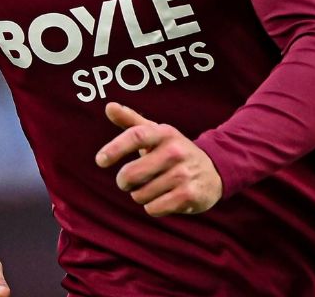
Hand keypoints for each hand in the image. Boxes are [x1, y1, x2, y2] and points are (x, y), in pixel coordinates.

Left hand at [94, 102, 222, 216]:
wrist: (213, 171)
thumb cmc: (174, 151)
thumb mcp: (156, 133)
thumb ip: (131, 121)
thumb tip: (109, 106)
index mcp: (165, 133)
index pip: (136, 136)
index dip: (115, 148)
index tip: (100, 160)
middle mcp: (175, 151)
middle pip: (131, 174)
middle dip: (124, 181)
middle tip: (130, 180)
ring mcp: (184, 174)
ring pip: (140, 194)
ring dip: (141, 195)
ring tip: (155, 187)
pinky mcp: (189, 195)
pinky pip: (153, 208)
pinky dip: (153, 207)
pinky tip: (165, 198)